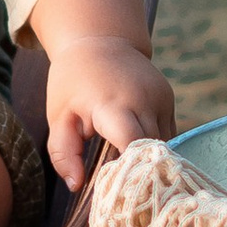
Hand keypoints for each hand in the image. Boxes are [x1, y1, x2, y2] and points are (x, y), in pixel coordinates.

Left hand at [39, 35, 175, 187]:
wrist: (98, 39)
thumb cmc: (72, 83)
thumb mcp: (58, 117)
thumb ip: (64, 153)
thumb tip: (76, 187)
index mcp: (111, 104)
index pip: (133, 144)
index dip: (130, 169)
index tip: (119, 187)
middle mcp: (142, 100)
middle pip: (149, 150)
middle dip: (137, 171)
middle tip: (122, 187)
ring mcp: (159, 97)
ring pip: (162, 144)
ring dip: (148, 158)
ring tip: (128, 164)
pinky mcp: (169, 97)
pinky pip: (167, 132)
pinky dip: (154, 143)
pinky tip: (137, 144)